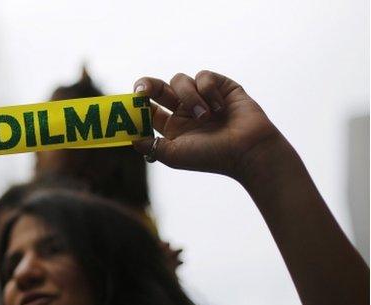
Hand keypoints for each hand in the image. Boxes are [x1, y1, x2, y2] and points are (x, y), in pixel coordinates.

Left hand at [133, 70, 292, 182]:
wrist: (247, 150)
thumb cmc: (211, 156)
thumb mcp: (174, 155)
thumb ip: (150, 146)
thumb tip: (130, 139)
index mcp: (173, 127)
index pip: (148, 109)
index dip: (138, 104)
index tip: (132, 102)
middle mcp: (185, 111)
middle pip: (158, 89)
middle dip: (147, 86)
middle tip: (143, 90)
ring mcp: (202, 97)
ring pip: (180, 81)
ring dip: (189, 96)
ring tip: (205, 115)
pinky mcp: (221, 86)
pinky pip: (203, 76)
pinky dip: (208, 90)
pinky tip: (220, 107)